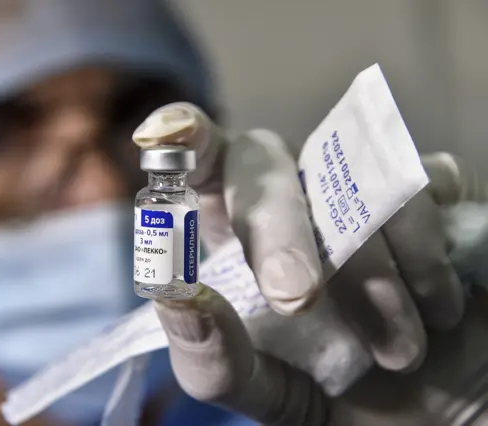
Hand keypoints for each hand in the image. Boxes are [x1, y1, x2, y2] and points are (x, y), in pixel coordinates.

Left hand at [132, 103, 478, 424]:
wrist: (442, 415)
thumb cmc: (343, 399)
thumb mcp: (268, 394)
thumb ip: (215, 360)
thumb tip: (177, 299)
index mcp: (236, 234)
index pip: (201, 163)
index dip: (184, 136)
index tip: (168, 136)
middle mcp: (291, 197)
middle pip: (264, 159)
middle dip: (276, 227)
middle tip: (297, 298)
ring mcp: (360, 188)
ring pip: (347, 175)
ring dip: (372, 270)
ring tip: (397, 350)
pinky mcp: (429, 193)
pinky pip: (424, 183)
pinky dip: (426, 252)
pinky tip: (439, 308)